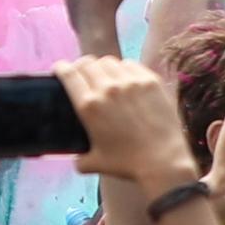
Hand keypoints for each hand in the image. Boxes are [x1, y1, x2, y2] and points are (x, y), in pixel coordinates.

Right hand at [59, 56, 202, 187]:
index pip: (68, 74)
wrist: (163, 161)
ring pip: (108, 61)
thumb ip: (80, 160)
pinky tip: (126, 78)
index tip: (60, 69)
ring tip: (105, 76)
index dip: (61, 68)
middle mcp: (107, 89)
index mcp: (89, 106)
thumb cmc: (128, 163)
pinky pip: (130, 64)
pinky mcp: (150, 81)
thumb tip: (76, 160)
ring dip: (102, 67)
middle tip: (82, 73)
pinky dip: (124, 69)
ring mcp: (130, 82)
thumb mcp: (96, 163)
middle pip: (87, 63)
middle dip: (80, 66)